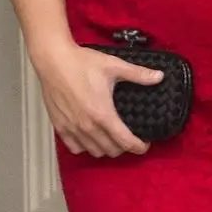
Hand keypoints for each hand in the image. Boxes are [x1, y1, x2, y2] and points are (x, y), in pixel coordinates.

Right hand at [32, 38, 165, 158]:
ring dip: (105, 149)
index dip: (139, 147)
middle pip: (111, 150)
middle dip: (124, 147)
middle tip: (129, 138)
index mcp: (103, 115)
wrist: (53, 60)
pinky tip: (89, 138)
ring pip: (93, 152)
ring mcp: (72, 128)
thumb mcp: (114, 66)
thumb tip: (159, 76)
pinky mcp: (59, 126)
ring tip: (111, 139)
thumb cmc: (82, 62)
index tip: (145, 145)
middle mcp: (88, 126)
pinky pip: (74, 147)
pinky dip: (84, 147)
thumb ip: (138, 74)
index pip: (125, 142)